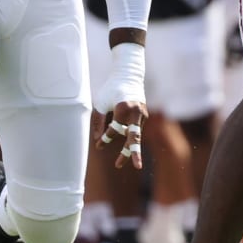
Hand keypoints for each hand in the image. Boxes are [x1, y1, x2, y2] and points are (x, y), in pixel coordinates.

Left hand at [92, 42, 146, 169]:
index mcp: (124, 108)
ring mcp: (142, 114)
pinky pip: (135, 128)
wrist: (129, 75)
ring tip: (131, 164)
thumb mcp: (101, 104)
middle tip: (136, 167)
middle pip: (134, 137)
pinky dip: (130, 135)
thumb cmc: (111, 89)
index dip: (105, 139)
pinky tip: (126, 137)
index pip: (114, 130)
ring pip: (136, 135)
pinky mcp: (144, 115)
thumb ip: (99, 122)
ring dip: (132, 148)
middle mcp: (136, 112)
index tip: (98, 146)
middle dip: (133, 152)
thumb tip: (99, 140)